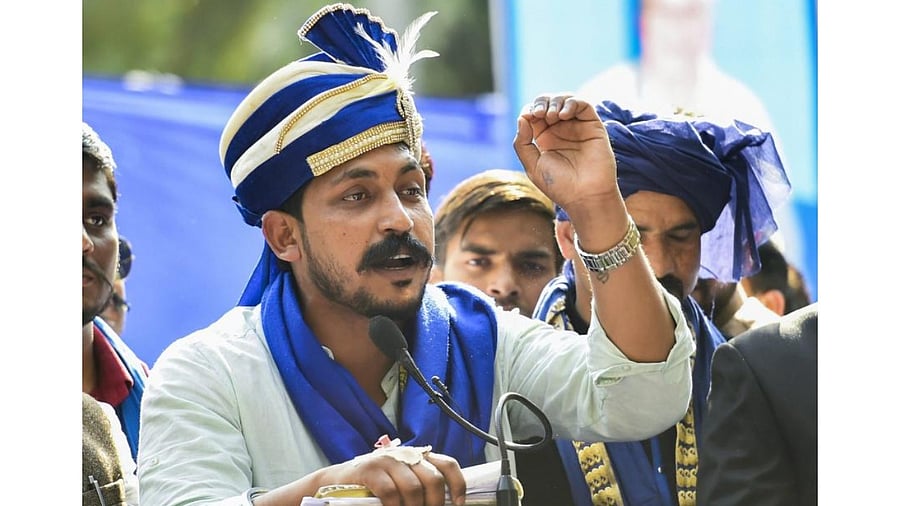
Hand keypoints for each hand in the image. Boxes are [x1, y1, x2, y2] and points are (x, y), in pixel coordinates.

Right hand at [316, 450, 465, 505]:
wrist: (334, 482)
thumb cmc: (372, 487)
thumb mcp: (400, 483)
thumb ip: (420, 487)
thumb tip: (444, 504)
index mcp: (417, 457)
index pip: (447, 464)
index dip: (458, 485)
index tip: (460, 504)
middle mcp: (405, 455)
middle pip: (434, 478)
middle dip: (436, 503)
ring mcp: (386, 460)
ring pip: (413, 487)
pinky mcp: (369, 469)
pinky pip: (390, 492)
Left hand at [513, 94, 618, 218]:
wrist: (585, 196)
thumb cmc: (559, 186)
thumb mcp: (532, 166)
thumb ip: (522, 143)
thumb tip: (522, 117)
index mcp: (544, 139)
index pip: (534, 114)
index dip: (529, 110)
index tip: (527, 118)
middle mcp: (560, 130)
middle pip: (548, 103)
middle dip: (541, 102)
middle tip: (539, 113)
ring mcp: (577, 127)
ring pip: (565, 100)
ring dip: (555, 102)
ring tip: (552, 115)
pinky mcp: (593, 125)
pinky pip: (583, 105)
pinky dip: (572, 103)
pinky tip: (564, 115)